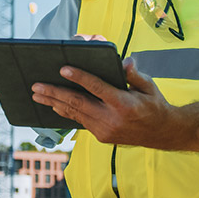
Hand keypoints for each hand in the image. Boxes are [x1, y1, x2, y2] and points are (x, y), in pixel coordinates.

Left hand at [31, 59, 198, 150]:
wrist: (162, 133)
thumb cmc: (155, 104)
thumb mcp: (149, 86)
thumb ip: (134, 74)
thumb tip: (125, 61)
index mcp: (124, 104)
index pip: (97, 88)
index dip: (79, 78)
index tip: (63, 69)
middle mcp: (112, 119)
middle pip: (78, 103)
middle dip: (54, 93)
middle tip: (36, 86)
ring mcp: (105, 130)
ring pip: (74, 114)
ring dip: (54, 103)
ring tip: (37, 95)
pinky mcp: (102, 136)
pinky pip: (80, 121)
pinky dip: (65, 112)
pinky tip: (53, 105)